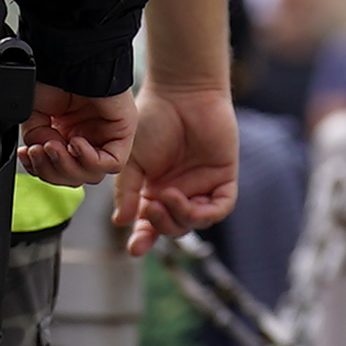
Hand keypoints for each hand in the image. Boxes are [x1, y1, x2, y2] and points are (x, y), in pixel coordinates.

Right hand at [19, 84, 132, 189]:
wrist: (67, 56)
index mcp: (67, 133)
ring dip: (68, 166)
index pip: (58, 169)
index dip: (42, 170)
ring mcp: (106, 136)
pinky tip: (75, 143)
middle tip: (39, 150)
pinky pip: (111, 163)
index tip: (26, 156)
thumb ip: (36, 141)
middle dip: (52, 170)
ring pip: (92, 174)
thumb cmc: (51, 75)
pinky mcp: (122, 132)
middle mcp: (88, 137)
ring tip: (54, 145)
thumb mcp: (33, 115)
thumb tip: (39, 157)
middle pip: (74, 176)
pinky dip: (89, 160)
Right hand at [113, 85, 240, 249]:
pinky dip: (203, 212)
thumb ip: (128, 191)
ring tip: (166, 196)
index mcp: (154, 190)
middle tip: (150, 209)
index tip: (133, 250)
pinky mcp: (224, 179)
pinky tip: (185, 199)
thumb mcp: (130, 160)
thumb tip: (121, 223)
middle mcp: (179, 192)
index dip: (143, 239)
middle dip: (161, 226)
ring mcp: (202, 187)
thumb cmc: (152, 121)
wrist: (180, 94)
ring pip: (195, 221)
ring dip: (180, 217)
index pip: (151, 225)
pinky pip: (219, 208)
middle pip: (173, 227)